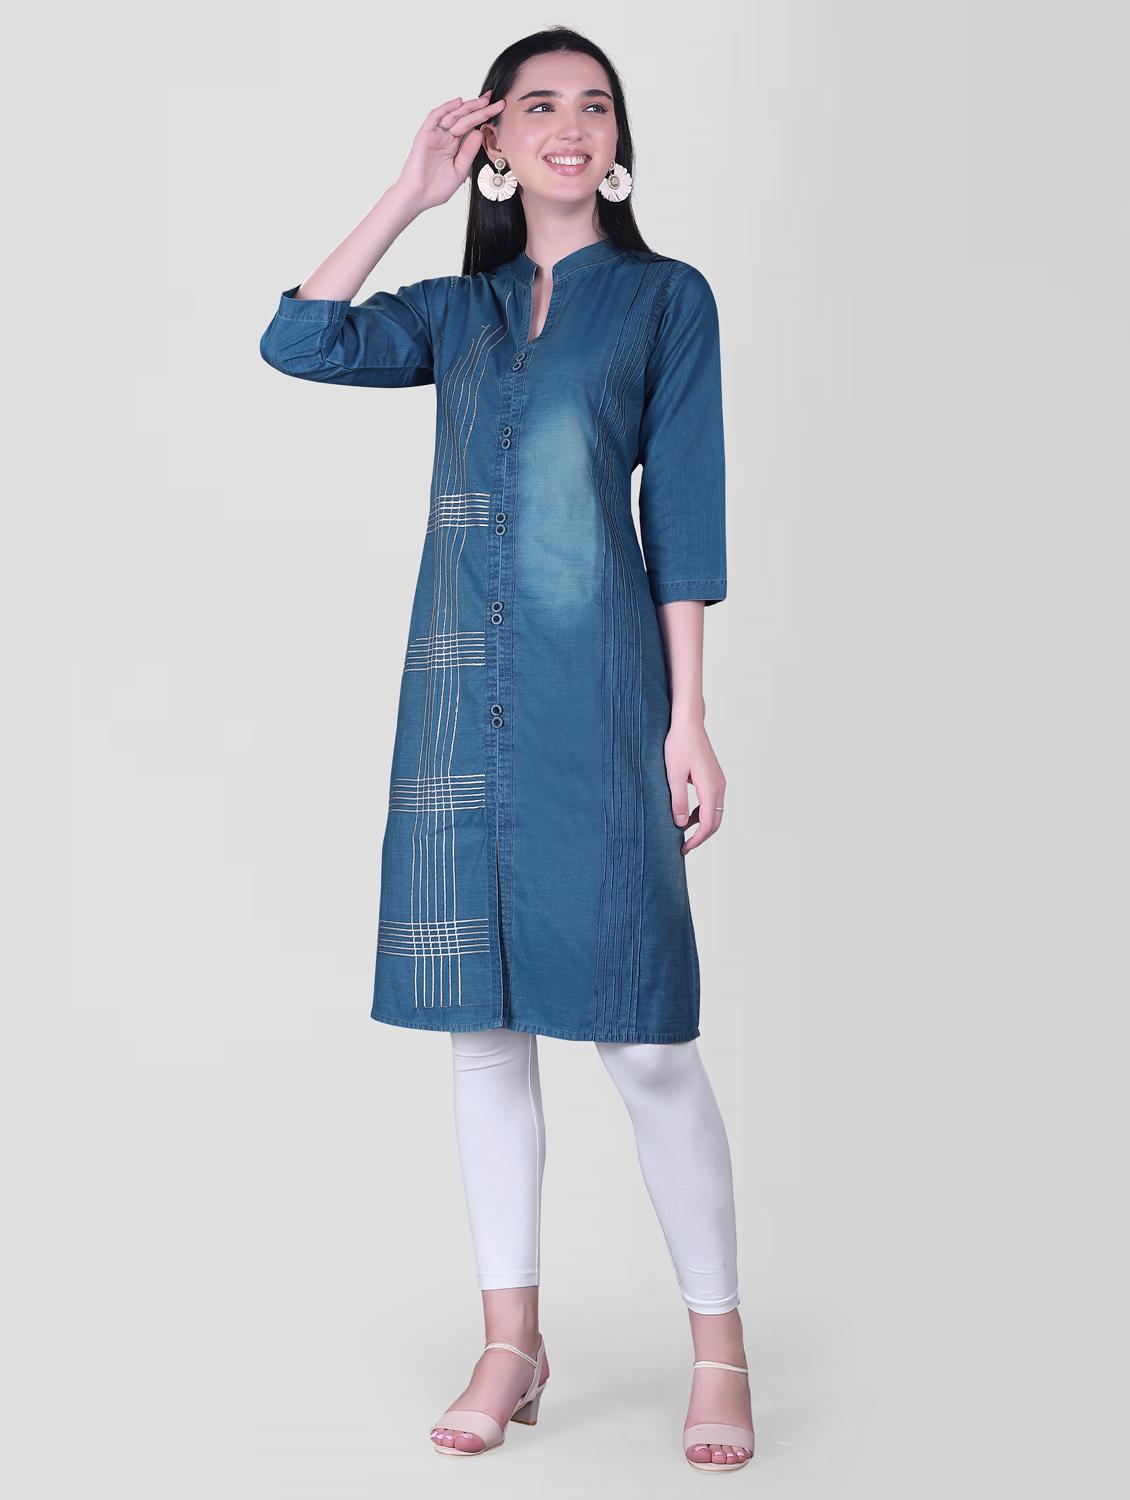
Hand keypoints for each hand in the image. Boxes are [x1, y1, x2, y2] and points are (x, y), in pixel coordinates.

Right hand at [394, 91, 505, 211]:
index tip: (499, 109)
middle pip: (465, 118)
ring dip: (468, 106)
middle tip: (496, 100)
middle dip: (481, 108)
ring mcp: (435, 135)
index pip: (472, 127)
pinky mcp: (425, 135)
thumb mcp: (459, 170)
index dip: (484, 117)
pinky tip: (459, 102)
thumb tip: (479, 133)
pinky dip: (446, 108)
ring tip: (484, 100)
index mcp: (454, 146)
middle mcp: (445, 138)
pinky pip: (435, 117)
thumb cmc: (436, 189)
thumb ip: (469, 152)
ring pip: (453, 115)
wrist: (418, 197)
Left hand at [665, 721, 725, 853]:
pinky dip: (701, 813)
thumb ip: (677, 800)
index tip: (683, 848)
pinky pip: (712, 802)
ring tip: (682, 834)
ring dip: (701, 825)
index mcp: (710, 787)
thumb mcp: (673, 774)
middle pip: (715, 821)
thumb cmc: (679, 744)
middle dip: (701, 837)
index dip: (697, 840)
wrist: (688, 723)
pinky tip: (686, 815)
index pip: (707, 824)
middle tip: (684, 847)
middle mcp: (719, 786)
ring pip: (715, 812)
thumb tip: (681, 825)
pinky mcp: (714, 777)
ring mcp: (718, 781)